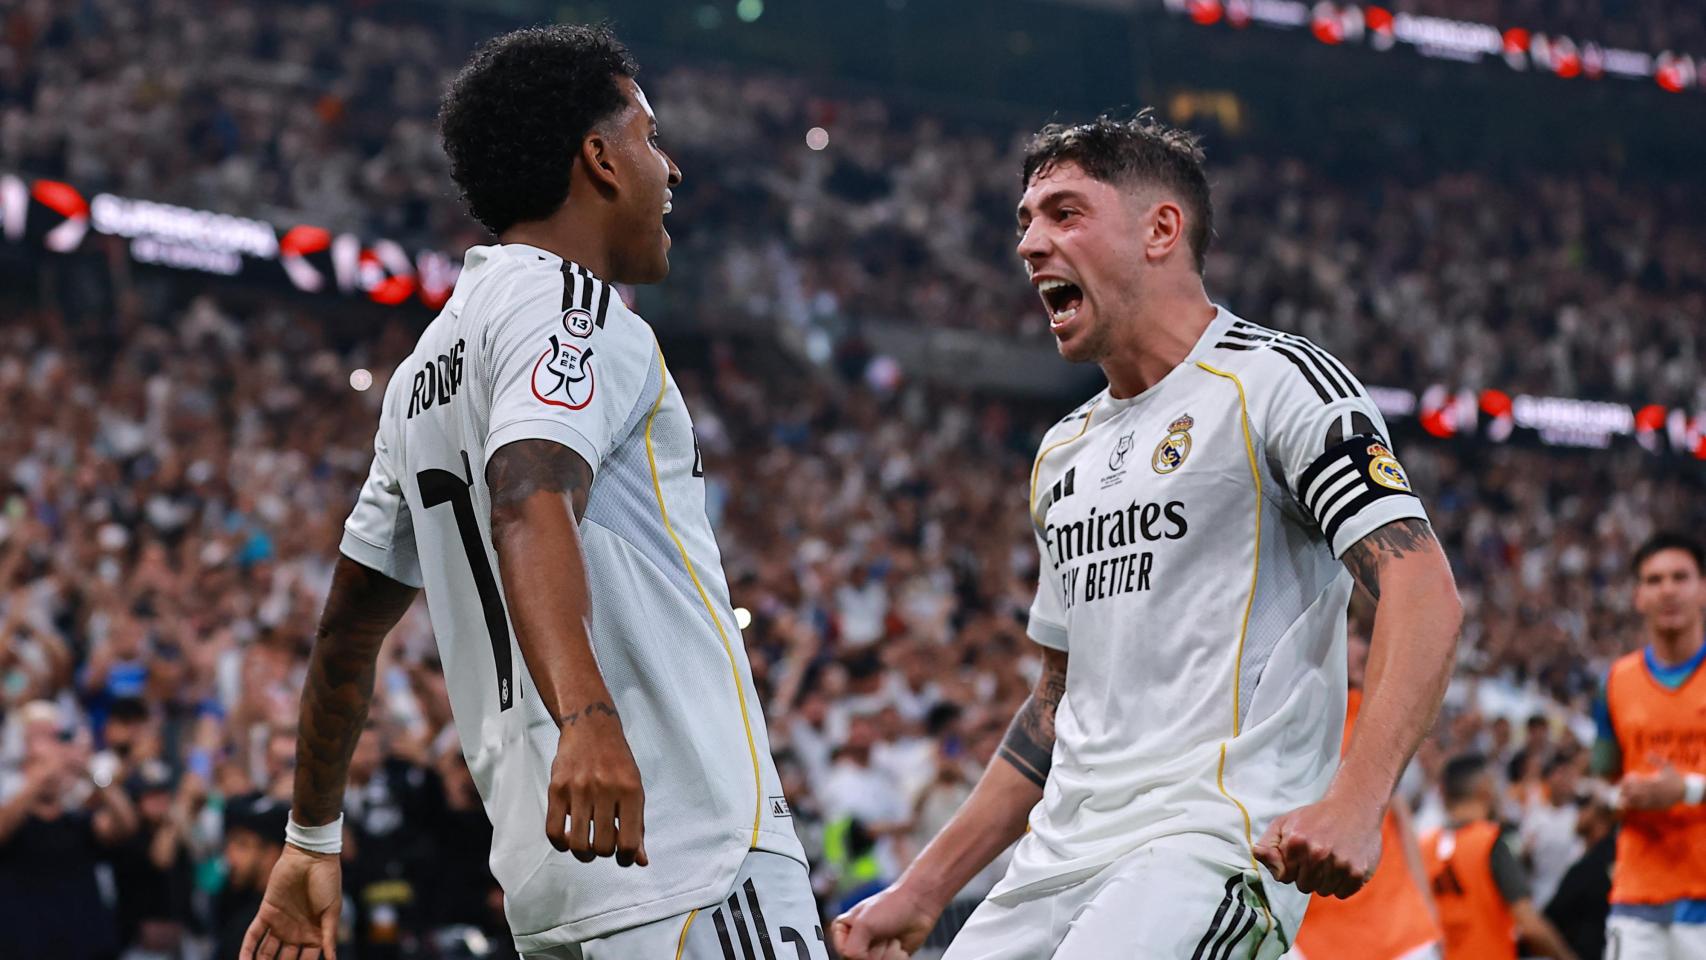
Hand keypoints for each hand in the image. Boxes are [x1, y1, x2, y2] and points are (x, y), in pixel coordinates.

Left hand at [241, 844, 340, 959]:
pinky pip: (253, 936)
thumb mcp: (332, 911)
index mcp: (315, 933)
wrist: (311, 856)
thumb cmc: (327, 881)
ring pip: (267, 952)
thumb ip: (329, 936)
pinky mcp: (266, 913)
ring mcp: (280, 923)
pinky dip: (247, 950)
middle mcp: (296, 932)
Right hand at [546, 700, 647, 865]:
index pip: (629, 843)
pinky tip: (568, 837)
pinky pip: (553, 831)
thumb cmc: (617, 763)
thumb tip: (641, 861)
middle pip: (603, 846)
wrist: (591, 727)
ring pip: (578, 843)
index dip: (627, 859)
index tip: (623, 857)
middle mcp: (605, 789)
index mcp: (631, 791)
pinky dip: (561, 843)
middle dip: (604, 853)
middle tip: (603, 845)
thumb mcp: (635, 790)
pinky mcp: (556, 788)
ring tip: (586, 846)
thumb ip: (637, 826)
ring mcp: (579, 788)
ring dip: (583, 853)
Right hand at [831, 882, 940, 959]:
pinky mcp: (887, 958)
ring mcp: (872, 951)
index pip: (845, 954)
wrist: (917, 906)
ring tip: (892, 938)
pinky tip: (899, 946)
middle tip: (883, 935)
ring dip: (888, 955)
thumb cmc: (890, 907)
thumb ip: (851, 948)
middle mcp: (856, 943)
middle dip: (876, 951)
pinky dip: (896, 959)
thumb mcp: (863, 925)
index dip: (859, 950)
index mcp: (843, 931)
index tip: (868, 934)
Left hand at [1253, 797, 1382, 897]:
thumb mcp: (1285, 823)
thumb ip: (1268, 844)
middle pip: (1304, 886)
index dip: (1292, 868)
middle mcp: (1317, 854)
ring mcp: (1339, 864)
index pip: (1285, 878)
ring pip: (1323, 891)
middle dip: (1308, 875)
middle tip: (1318, 855)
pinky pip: (1342, 894)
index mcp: (1296, 843)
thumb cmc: (1315, 818)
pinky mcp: (1358, 873)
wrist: (1354, 807)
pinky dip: (1341, 884)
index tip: (1300, 856)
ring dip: (1325, 880)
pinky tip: (1343, 865)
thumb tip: (1258, 854)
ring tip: (1331, 858)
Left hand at [1621, 762, 1685, 810]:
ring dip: (1630, 800)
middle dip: (1628, 791)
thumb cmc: (1674, 778)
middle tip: (1621, 788)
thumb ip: (1657, 760)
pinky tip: (1631, 803)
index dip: (1631, 782)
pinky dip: (1636, 806)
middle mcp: (1656, 793)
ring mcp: (1656, 800)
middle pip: (1638, 793)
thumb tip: (1647, 753)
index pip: (1640, 783)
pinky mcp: (1657, 806)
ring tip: (1622, 796)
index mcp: (1657, 783)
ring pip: (1640, 802)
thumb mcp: (1668, 767)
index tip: (1626, 778)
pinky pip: (1645, 808)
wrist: (1685, 791)